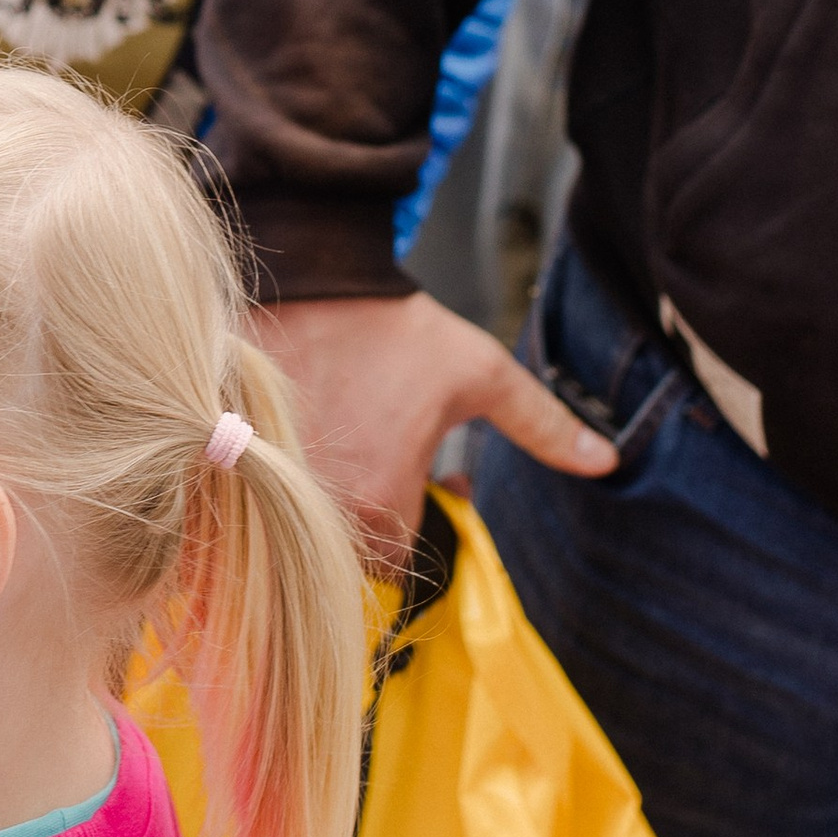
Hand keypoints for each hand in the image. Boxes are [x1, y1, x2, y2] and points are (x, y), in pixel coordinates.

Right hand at [254, 289, 616, 560]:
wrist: (310, 273)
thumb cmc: (395, 326)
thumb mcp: (480, 372)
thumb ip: (542, 423)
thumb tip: (607, 461)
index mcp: (382, 505)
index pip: (403, 564)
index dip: (421, 519)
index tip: (431, 474)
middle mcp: (318, 510)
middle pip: (353, 550)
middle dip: (379, 511)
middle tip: (394, 453)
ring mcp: (267, 488)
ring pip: (308, 525)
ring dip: (333, 496)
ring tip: (354, 436)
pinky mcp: (231, 461)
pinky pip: (259, 498)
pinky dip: (281, 478)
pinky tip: (306, 431)